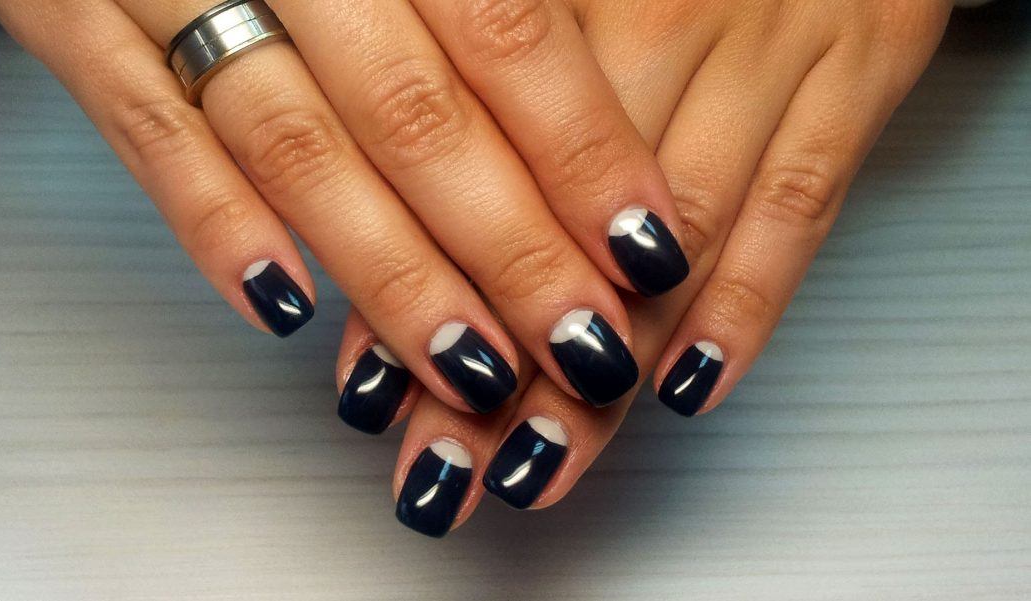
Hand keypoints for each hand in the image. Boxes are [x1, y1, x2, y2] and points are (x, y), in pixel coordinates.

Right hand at [0, 0, 692, 417]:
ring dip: (390, 272)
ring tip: (471, 368)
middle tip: (583, 346)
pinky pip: (144, 132)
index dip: (581, 149)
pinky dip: (215, 222)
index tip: (647, 248)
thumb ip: (474, 2)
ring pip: (298, 146)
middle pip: (417, 115)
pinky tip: (285, 307)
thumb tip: (596, 115)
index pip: (506, 34)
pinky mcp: (69, 14)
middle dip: (509, 247)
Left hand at [332, 0, 953, 535]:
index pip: (472, 167)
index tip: (380, 388)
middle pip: (568, 221)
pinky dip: (746, 306)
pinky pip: (798, 207)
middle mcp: (655, 16)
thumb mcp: (559, 0)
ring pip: (675, 237)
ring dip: (609, 364)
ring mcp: (763, 46)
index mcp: (550, 0)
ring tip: (547, 457)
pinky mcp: (855, 69)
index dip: (421, 287)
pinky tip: (688, 385)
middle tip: (453, 460)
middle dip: (506, 359)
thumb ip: (489, 97)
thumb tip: (400, 232)